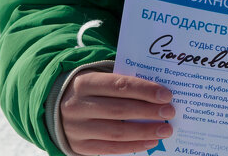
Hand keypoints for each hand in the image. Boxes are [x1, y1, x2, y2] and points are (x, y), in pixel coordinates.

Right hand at [59, 71, 174, 154]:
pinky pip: (109, 149)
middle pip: (119, 110)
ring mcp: (77, 129)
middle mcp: (78, 106)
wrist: (57, 108)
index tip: (166, 95)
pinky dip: (132, 146)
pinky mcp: (79, 146)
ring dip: (144, 131)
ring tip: (165, 130)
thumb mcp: (99, 79)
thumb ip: (123, 83)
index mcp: (85, 83)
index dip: (145, 90)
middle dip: (148, 112)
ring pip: (116, 132)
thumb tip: (158, 93)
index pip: (120, 85)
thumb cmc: (91, 90)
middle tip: (170, 112)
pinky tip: (150, 142)